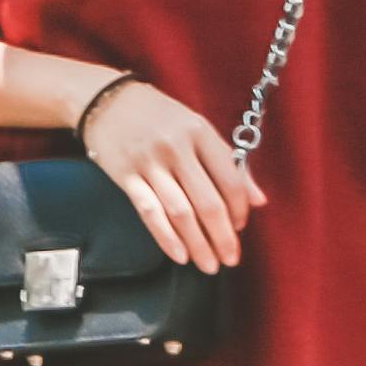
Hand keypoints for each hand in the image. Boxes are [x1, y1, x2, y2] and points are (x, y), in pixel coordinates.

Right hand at [78, 76, 258, 271]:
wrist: (107, 100)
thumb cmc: (159, 116)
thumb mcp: (197, 128)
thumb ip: (229, 162)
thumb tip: (259, 200)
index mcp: (199, 132)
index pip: (230, 179)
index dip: (239, 210)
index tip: (240, 226)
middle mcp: (176, 147)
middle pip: (207, 202)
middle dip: (222, 237)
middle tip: (230, 260)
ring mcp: (149, 162)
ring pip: (180, 212)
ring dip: (198, 244)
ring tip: (208, 265)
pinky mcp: (126, 176)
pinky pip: (150, 212)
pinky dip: (166, 237)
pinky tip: (179, 255)